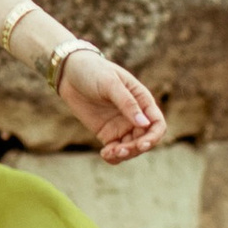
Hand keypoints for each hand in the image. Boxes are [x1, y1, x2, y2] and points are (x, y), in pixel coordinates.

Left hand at [56, 46, 164, 163]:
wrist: (69, 72)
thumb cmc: (93, 71)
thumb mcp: (110, 84)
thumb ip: (127, 103)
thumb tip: (144, 123)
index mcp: (142, 101)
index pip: (157, 124)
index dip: (154, 136)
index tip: (143, 144)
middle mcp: (135, 116)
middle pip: (145, 140)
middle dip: (136, 148)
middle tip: (120, 150)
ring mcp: (121, 126)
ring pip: (131, 148)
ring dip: (125, 155)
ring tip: (110, 152)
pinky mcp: (107, 133)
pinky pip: (115, 150)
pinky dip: (113, 156)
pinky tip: (105, 154)